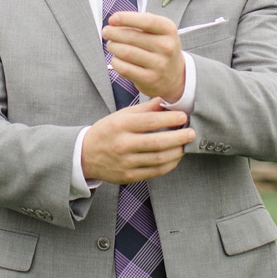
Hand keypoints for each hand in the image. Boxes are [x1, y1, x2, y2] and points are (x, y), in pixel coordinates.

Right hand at [81, 99, 196, 184]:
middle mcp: (122, 144)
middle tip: (191, 132)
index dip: (170, 119)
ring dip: (176, 152)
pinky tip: (175, 158)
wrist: (85, 156)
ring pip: (158, 159)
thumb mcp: (120, 115)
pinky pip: (154, 172)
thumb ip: (144, 109)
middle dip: (178, 137)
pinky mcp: (128, 176)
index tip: (183, 116)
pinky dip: (168, 165)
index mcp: (120, 125)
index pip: (150, 121)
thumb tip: (165, 101)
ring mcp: (125, 162)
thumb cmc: (106, 131)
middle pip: (157, 142)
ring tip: (185, 145)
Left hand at [103, 11, 185, 101]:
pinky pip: (125, 68)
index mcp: (169, 30)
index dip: (126, 18)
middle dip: (113, 33)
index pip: (146, 21)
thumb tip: (115, 21)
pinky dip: (116, 62)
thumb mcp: (159, 31)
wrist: (175, 77)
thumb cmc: (161, 49)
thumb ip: (140, 22)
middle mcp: (166, 47)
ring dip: (113, 47)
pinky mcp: (150, 79)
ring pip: (126, 52)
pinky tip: (116, 59)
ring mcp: (159, 65)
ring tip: (111, 45)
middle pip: (132, 37)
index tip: (113, 19)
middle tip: (107, 32)